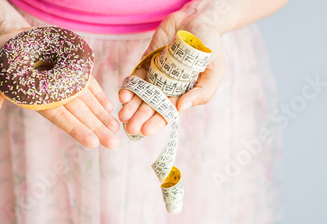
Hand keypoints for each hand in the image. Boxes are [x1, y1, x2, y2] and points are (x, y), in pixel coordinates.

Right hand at [0, 29, 119, 148]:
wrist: (10, 39)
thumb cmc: (0, 60)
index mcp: (38, 100)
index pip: (60, 118)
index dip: (75, 129)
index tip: (92, 142)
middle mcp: (54, 94)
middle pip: (79, 113)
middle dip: (96, 128)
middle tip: (114, 143)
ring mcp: (64, 83)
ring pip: (86, 101)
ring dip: (102, 115)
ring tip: (116, 129)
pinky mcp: (71, 70)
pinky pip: (88, 83)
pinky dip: (98, 94)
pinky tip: (110, 107)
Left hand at [118, 10, 226, 135]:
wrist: (197, 19)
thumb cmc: (210, 46)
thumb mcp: (215, 70)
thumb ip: (203, 91)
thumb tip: (181, 107)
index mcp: (184, 94)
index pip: (168, 112)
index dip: (157, 122)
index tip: (146, 130)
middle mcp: (168, 88)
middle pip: (151, 107)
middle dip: (140, 118)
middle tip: (129, 128)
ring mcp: (155, 76)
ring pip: (140, 95)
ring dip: (131, 106)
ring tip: (122, 115)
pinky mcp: (145, 63)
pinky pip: (135, 78)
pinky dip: (129, 86)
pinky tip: (123, 94)